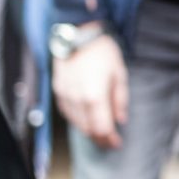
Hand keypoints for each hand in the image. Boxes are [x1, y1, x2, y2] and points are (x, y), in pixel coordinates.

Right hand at [52, 27, 128, 149]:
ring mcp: (65, 95)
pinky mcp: (58, 90)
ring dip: (88, 131)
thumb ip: (120, 100)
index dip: (110, 139)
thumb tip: (121, 119)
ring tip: (100, 133)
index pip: (102, 128)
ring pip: (76, 123)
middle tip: (110, 142)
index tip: (117, 144)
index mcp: (95, 96)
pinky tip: (85, 120)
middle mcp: (77, 99)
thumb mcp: (119, 74)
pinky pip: (67, 113)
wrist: (78, 34)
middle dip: (100, 138)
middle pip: (88, 129)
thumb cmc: (103, 52)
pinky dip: (77, 120)